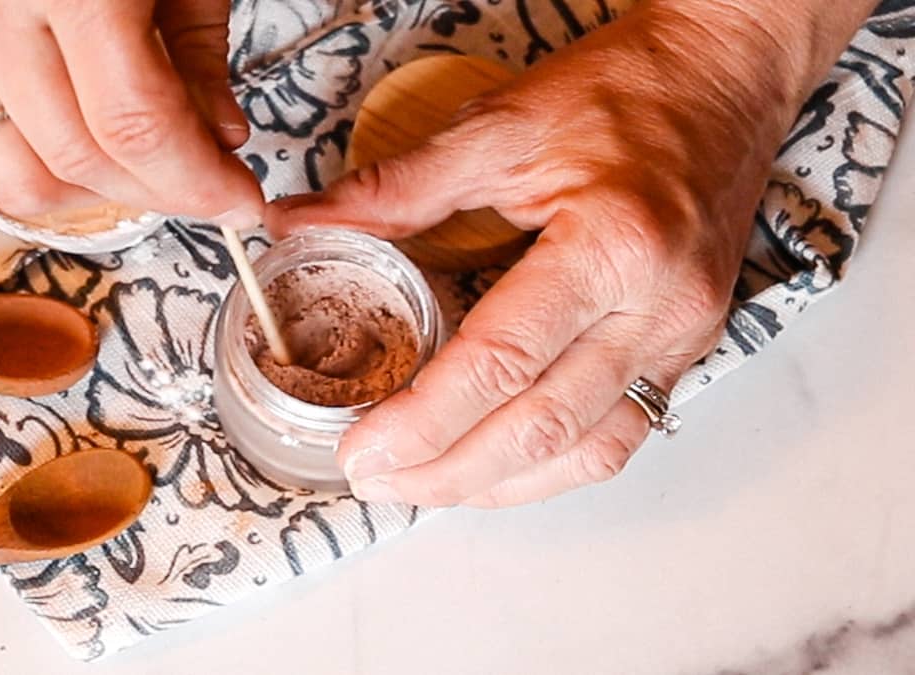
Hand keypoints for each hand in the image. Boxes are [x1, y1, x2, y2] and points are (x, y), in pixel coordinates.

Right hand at [0, 0, 262, 226]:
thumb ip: (199, 50)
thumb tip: (217, 140)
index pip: (134, 128)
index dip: (197, 183)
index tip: (241, 202)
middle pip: (78, 160)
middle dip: (161, 194)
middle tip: (212, 187)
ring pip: (15, 173)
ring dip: (97, 196)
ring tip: (152, 172)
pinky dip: (47, 163)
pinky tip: (98, 143)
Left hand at [267, 3, 807, 506]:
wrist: (723, 76)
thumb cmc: (623, 92)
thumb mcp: (500, 126)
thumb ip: (396, 188)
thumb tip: (301, 220)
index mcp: (612, 244)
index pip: (503, 361)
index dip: (425, 418)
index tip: (363, 449)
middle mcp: (658, 306)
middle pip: (544, 427)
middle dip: (450, 471)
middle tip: (376, 481)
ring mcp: (681, 336)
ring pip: (591, 450)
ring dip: (501, 484)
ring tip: (425, 488)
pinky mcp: (685, 347)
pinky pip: (621, 433)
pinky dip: (552, 467)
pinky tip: (498, 470)